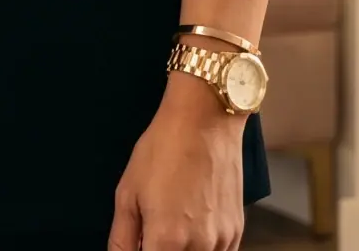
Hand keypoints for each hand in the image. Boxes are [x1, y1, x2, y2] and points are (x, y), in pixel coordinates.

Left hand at [108, 77, 247, 250]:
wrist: (205, 121)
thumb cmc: (162, 150)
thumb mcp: (127, 193)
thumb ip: (122, 238)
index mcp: (167, 240)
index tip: (139, 243)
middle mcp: (199, 247)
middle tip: (149, 235)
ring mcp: (222, 241)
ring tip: (170, 227)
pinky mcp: (236, 231)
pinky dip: (201, 249)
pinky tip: (189, 230)